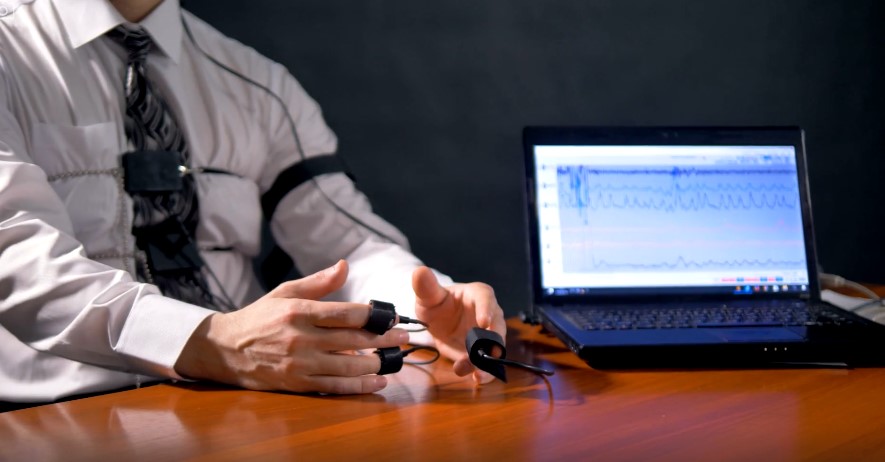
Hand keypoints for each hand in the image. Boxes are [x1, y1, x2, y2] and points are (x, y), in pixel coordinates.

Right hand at [174, 260, 407, 393]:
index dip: (374, 316)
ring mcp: (299, 364)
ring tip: (396, 360)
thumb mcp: (285, 292)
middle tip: (405, 339)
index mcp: (299, 311)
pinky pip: (334, 386)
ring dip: (375, 364)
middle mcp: (300, 338)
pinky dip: (358, 386)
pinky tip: (377, 382)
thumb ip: (318, 282)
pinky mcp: (297, 383)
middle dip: (383, 340)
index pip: (345, 313)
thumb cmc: (259, 317)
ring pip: (347, 366)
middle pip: (351, 340)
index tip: (393, 317)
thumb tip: (345, 265)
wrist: (225, 349)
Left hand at [412, 267, 506, 383]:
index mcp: (479, 295)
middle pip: (497, 328)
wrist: (439, 322)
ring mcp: (488, 336)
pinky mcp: (483, 353)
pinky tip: (474, 378)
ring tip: (477, 375)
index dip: (487, 310)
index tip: (484, 323)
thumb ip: (426, 286)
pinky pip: (487, 364)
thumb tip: (420, 271)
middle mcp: (491, 315)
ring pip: (494, 349)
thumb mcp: (428, 296)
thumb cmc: (437, 303)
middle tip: (485, 355)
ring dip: (487, 363)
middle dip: (492, 343)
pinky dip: (483, 372)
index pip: (486, 299)